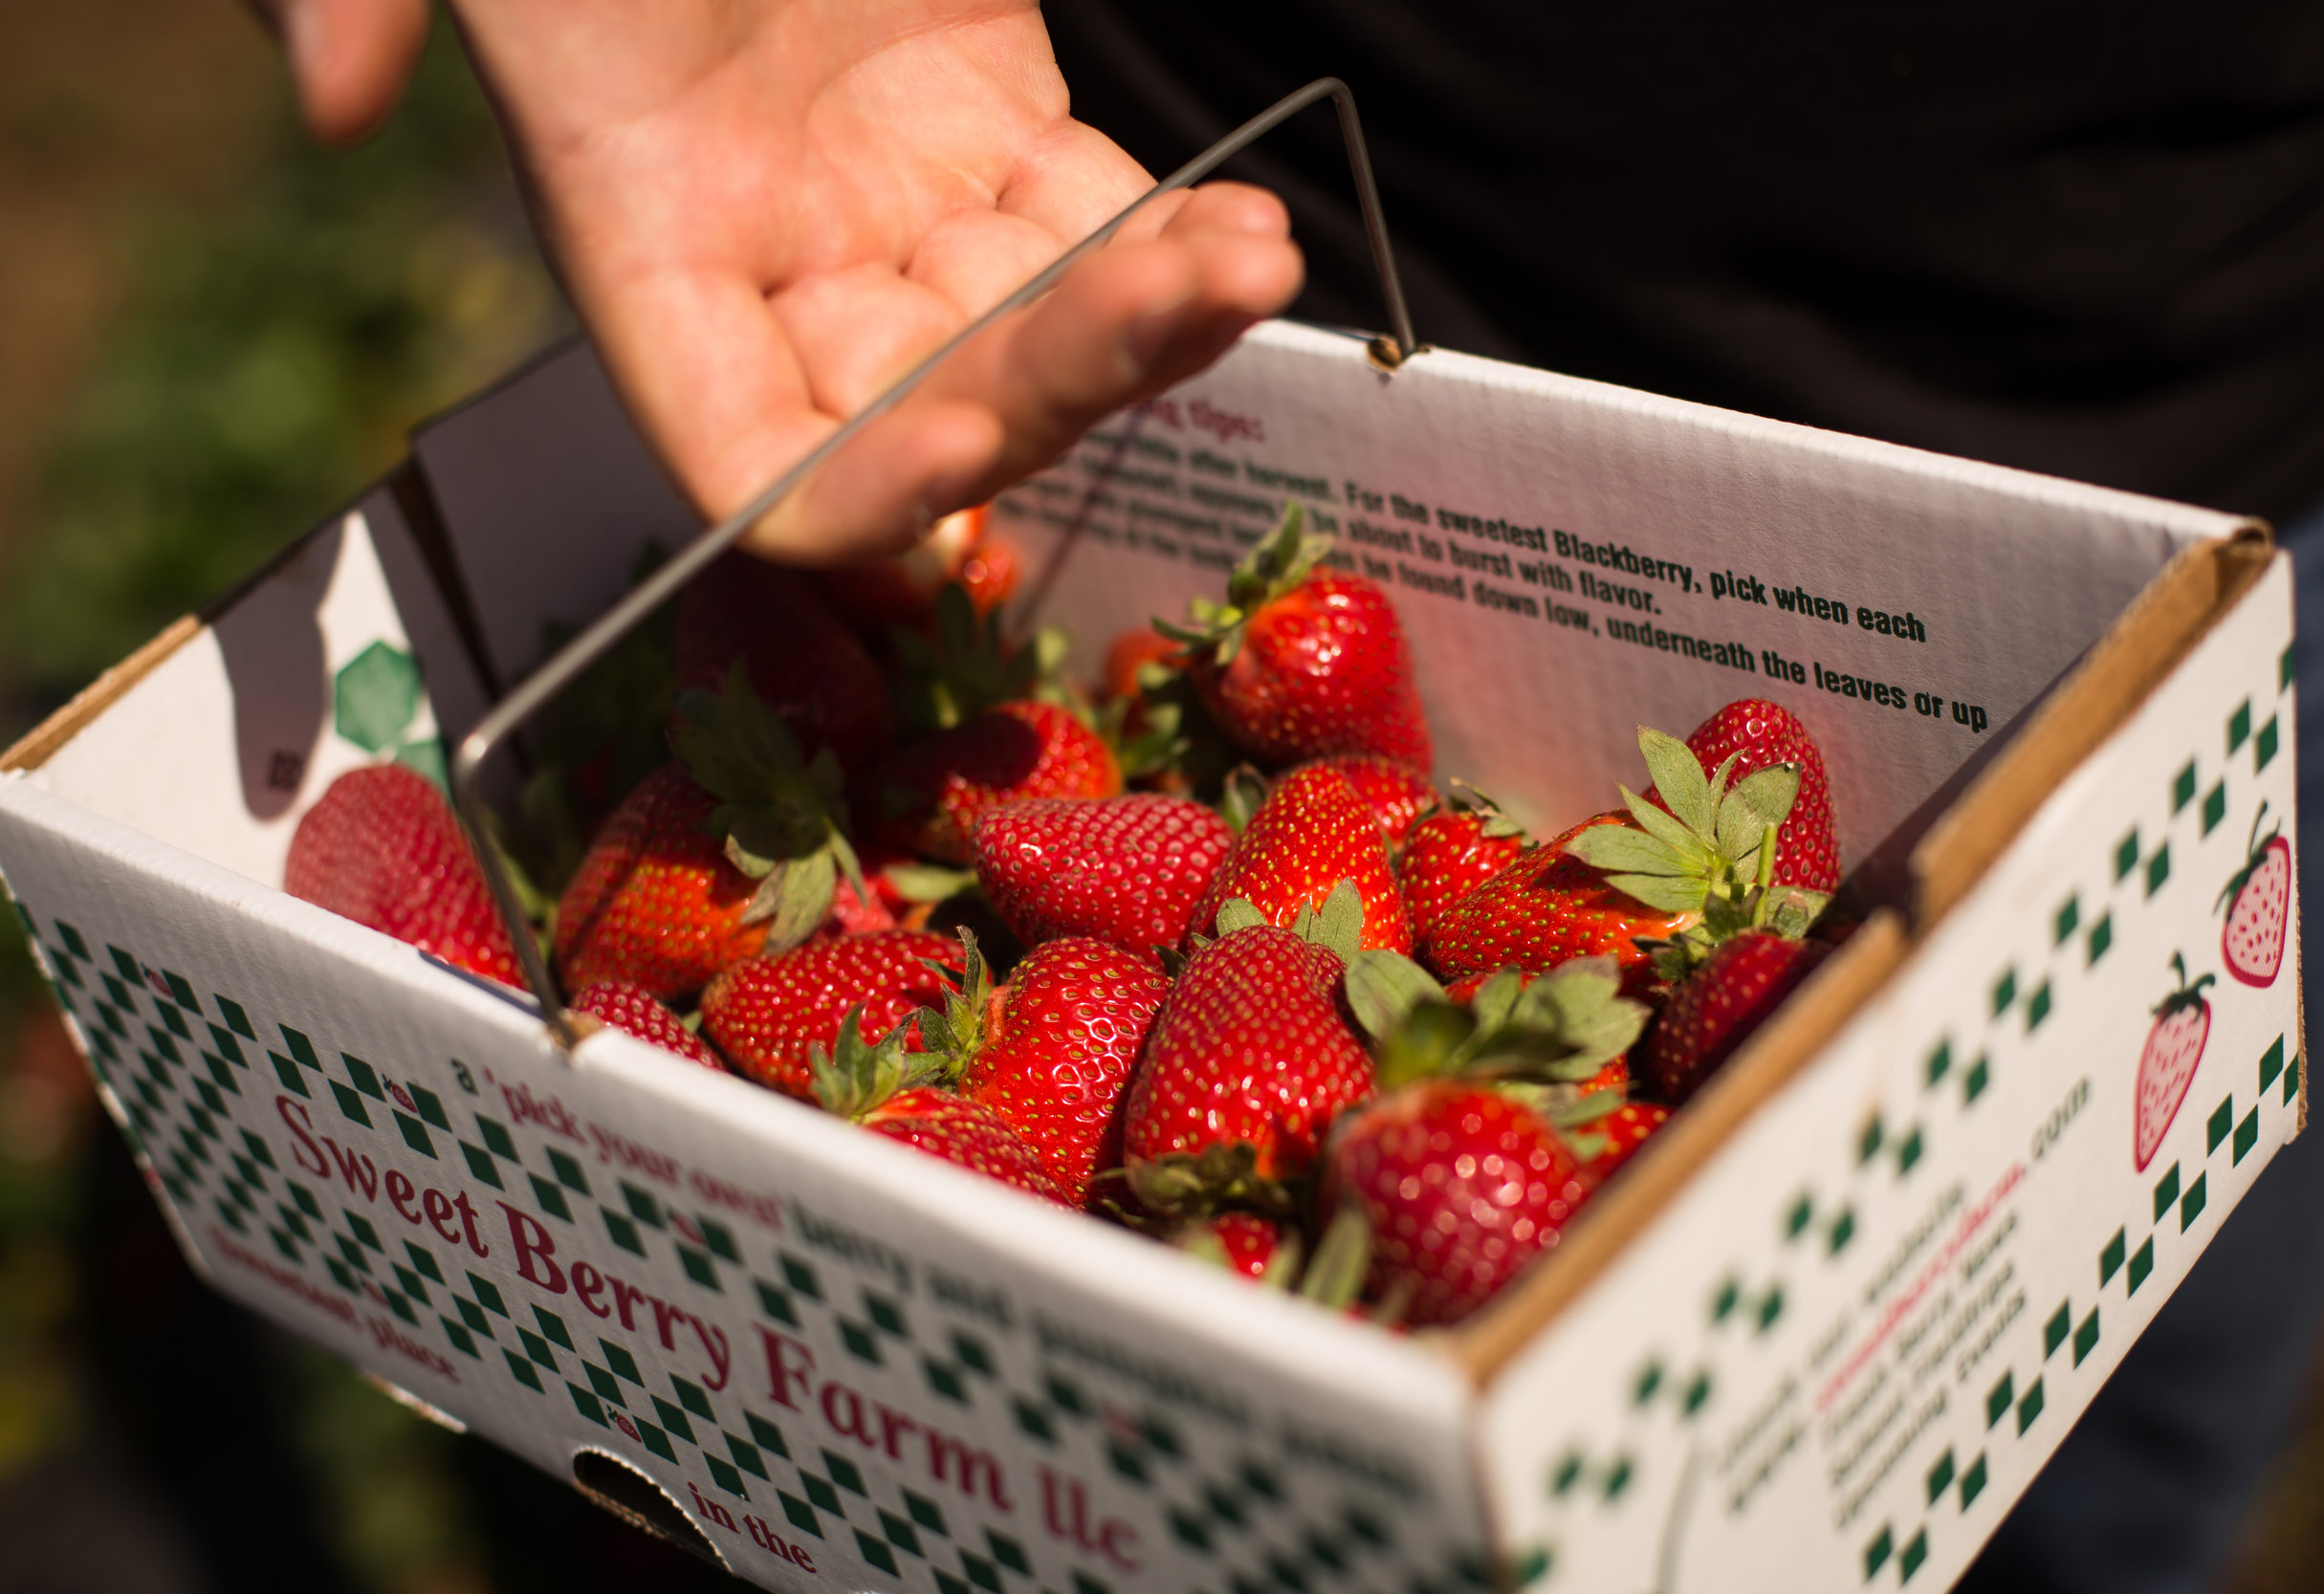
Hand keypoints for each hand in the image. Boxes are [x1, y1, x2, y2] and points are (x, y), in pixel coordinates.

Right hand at [260, 0, 1302, 560]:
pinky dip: (1172, 246)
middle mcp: (776, 248)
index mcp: (640, 229)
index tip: (963, 446)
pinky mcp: (993, 114)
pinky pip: (1096, 229)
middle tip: (1179, 296)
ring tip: (1249, 260)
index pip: (748, 459)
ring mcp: (896, 189)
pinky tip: (1242, 227)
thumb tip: (315, 98)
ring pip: (1035, 334)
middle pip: (932, 409)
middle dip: (1059, 379)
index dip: (853, 489)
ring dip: (1149, 327)